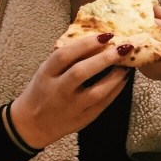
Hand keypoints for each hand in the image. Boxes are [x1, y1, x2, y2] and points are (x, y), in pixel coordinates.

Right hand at [8, 36, 130, 149]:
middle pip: (80, 72)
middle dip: (104, 59)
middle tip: (123, 47)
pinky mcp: (83, 119)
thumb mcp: (46, 71)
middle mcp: (58, 90)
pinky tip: (123, 79)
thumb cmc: (41, 91)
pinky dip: (115, 90)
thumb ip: (65, 59)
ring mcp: (71, 107)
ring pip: (96, 92)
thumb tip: (94, 40)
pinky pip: (103, 104)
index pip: (64, 55)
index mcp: (46, 74)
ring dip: (115, 77)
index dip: (85, 44)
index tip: (105, 35)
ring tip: (127, 65)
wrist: (33, 125)